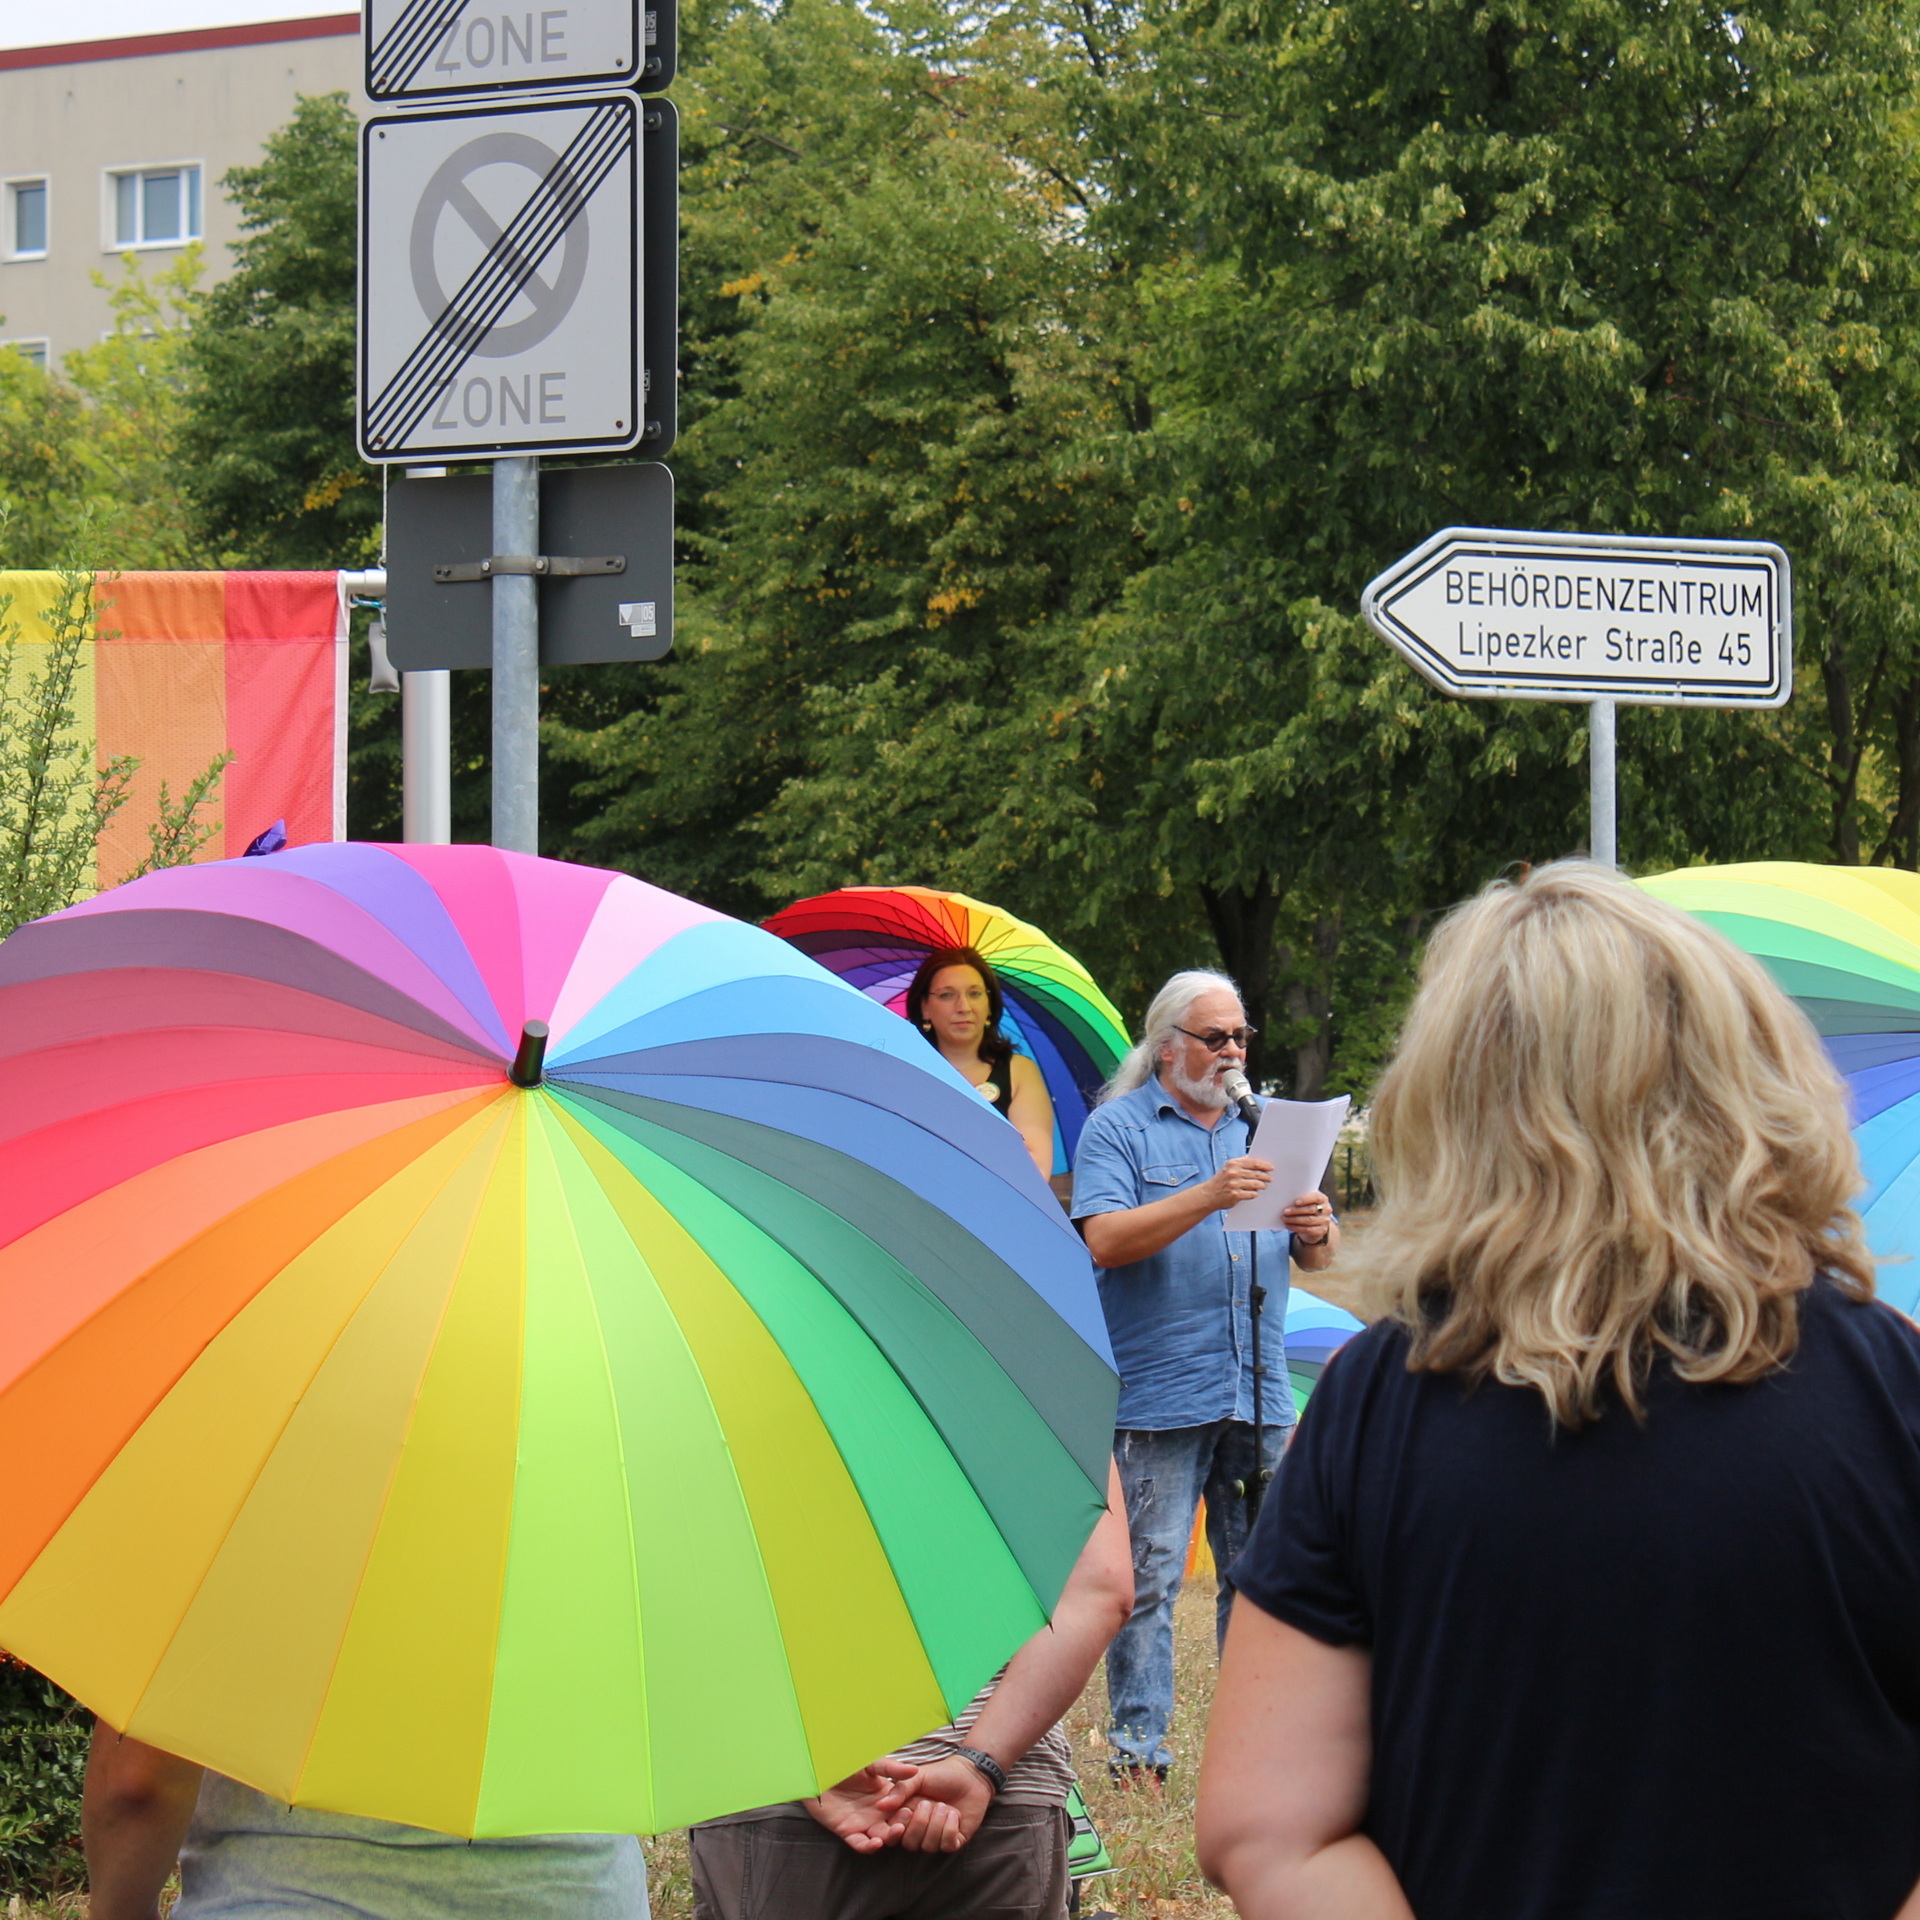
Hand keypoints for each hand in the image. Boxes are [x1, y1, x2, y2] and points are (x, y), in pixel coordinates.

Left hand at [803, 1759, 919, 1852]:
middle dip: (903, 1825)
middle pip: (894, 1825)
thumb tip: (914, 1770)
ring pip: (881, 1837)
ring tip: (895, 1830)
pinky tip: (876, 1842)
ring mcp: (863, 1823)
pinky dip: (869, 1847)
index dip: (911, 1810)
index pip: (903, 1808)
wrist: (818, 1770)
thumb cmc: (844, 1764)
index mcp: (885, 1796)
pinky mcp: (847, 1830)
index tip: (918, 1808)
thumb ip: (891, 1768)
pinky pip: (860, 1844)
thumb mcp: (870, 1764)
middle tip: (906, 1819)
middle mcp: (876, 1813)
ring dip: (890, 1837)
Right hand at [889, 1755, 994, 1852]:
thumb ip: (900, 1790)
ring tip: (943, 1805)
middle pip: (910, 1843)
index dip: (898, 1827)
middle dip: (920, 1823)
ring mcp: (937, 1837)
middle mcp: (920, 1830)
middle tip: (928, 1803)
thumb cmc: (941, 1774)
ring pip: (928, 1846)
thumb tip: (880, 1805)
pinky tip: (955, 1814)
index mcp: (907, 1816)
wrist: (970, 1774)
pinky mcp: (954, 1841)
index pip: (894, 1833)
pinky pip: (947, 1845)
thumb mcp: (918, 1777)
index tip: (907, 1810)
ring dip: (937, 1823)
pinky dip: (950, 1829)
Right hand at [1205, 1156, 1272, 1209]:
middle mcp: (1234, 1173)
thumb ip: (1241, 1163)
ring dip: (1262, 1185)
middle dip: (1266, 1176)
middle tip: (1270, 1178)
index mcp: (1233, 1164)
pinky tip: (1255, 1193)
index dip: (1265, 1165)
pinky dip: (1255, 1193)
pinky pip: (1251, 1194)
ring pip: (1256, 1184)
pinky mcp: (1236, 1195)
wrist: (1209, 1195)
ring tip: (1264, 1186)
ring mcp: (1235, 1184)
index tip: (1271, 1167)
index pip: (1254, 1163)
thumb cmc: (1221, 1181)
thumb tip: (1255, 1160)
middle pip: (1256, 1173)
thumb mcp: (1228, 1167)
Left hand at [1279, 1193, 1332, 1240]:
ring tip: (1284, 1218)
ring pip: (1309, 1220)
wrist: (1316, 1223)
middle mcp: (1326, 1209)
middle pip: (1311, 1209)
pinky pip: (1308, 1229)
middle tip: (1285, 1211)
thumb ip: (1300, 1199)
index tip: (1296, 1202)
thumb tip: (1286, 1199)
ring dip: (1294, 1220)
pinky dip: (1296, 1228)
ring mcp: (1325, 1221)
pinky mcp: (1321, 1231)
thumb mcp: (1306, 1202)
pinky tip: (1288, 1225)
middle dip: (1296, 1210)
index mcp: (1323, 1199)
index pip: (1316, 1197)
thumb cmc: (1307, 1207)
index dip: (1306, 1199)